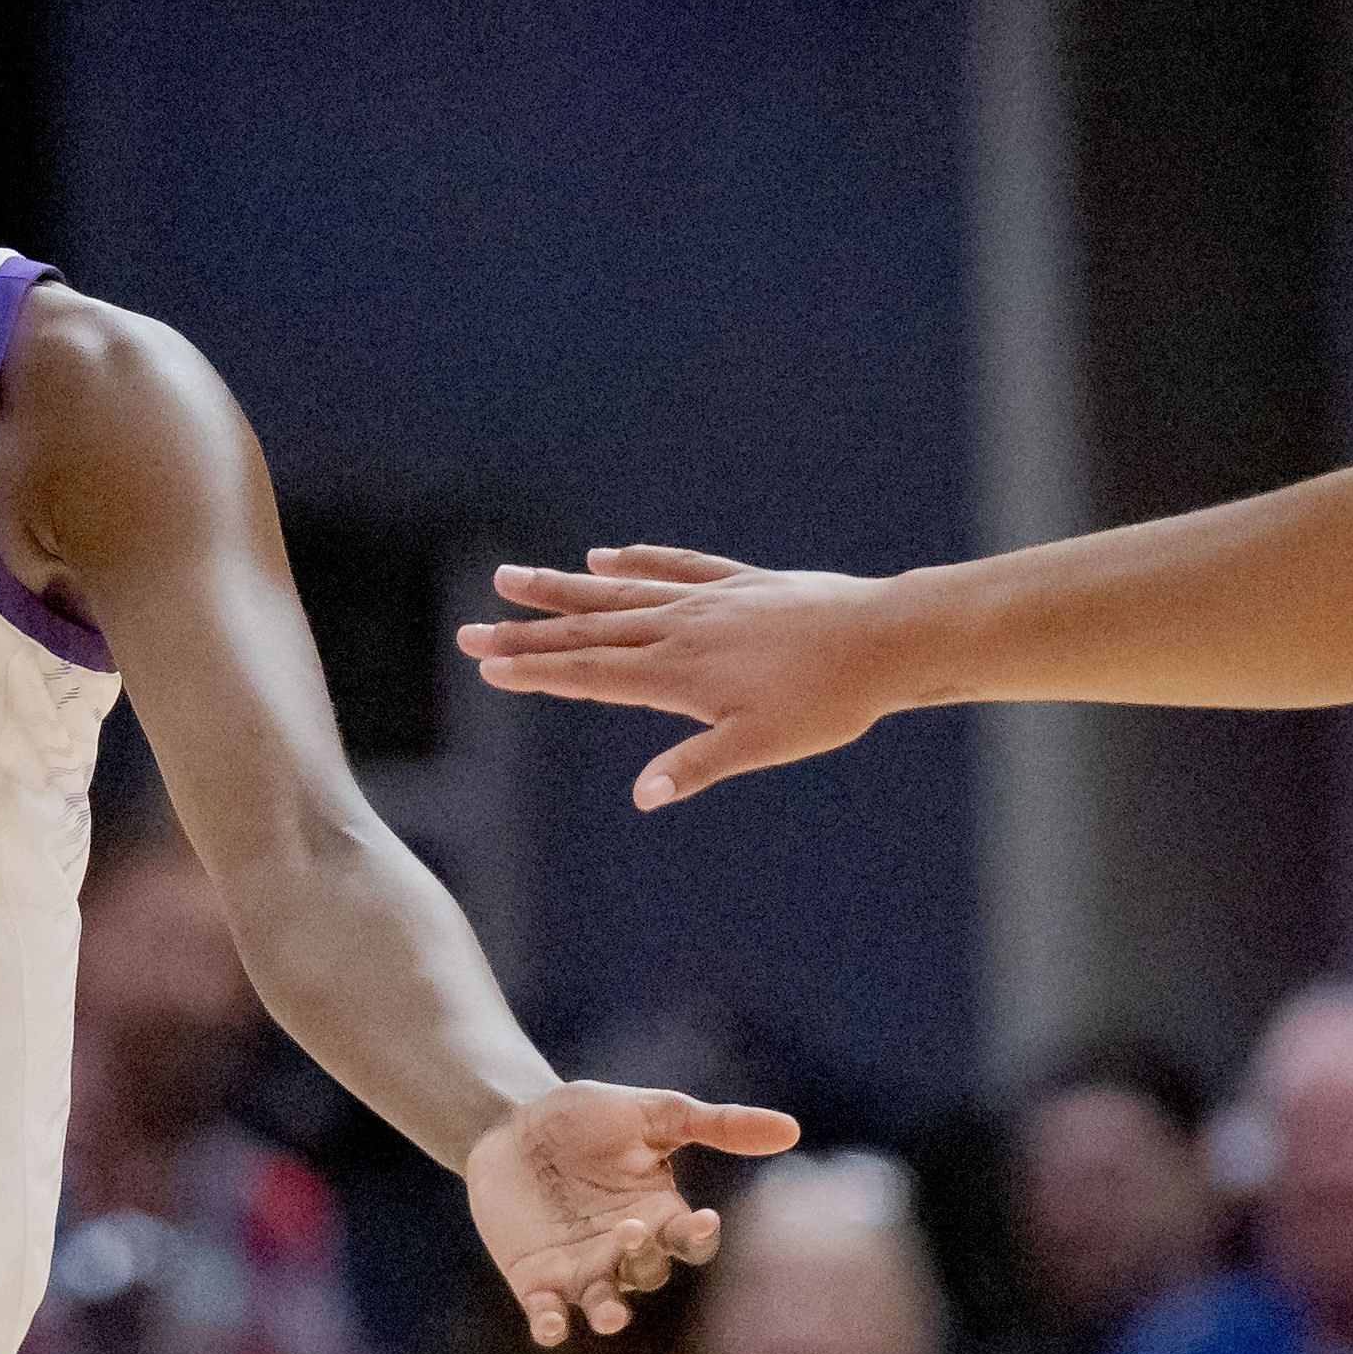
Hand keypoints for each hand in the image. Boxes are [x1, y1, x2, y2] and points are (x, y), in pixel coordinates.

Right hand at [453, 551, 904, 808]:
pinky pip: (676, 566)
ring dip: (563, 589)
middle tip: (469, 632)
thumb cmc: (825, 702)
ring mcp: (709, 599)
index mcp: (678, 672)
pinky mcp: (740, 584)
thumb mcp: (760, 746)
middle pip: (589, 630)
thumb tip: (642, 796)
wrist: (883, 639)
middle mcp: (682, 627)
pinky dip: (637, 562)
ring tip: (513, 578)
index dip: (535, 673)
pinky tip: (606, 557)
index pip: (589, 672)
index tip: (486, 667)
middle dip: (526, 634)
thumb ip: (696, 765)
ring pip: (620, 592)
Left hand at [465, 1079, 800, 1347]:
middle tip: (629, 1230)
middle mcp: (627, 1251)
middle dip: (643, 1259)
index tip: (700, 1221)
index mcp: (661, 1214)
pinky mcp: (536, 1281)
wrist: (508, 1123)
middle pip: (649, 1273)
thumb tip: (792, 1129)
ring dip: (610, 1312)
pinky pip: (549, 1314)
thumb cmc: (585, 1117)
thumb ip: (716, 1125)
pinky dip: (551, 1324)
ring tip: (611, 1315)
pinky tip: (550, 1326)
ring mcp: (582, 1270)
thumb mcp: (652, 1113)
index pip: (692, 1241)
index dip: (698, 1237)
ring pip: (607, 1304)